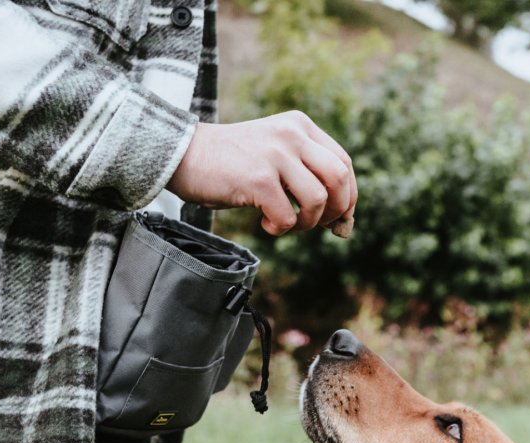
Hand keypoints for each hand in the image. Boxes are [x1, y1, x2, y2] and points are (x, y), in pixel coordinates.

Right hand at [167, 111, 356, 236]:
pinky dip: (281, 228)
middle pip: (339, 179)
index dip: (348, 197)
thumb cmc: (230, 165)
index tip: (339, 220)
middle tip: (317, 226)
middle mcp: (291, 134)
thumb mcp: (275, 159)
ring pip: (318, 200)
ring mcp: (275, 154)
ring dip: (307, 223)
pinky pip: (289, 216)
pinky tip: (265, 222)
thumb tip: (343, 223)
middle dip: (336, 212)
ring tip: (285, 223)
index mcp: (300, 126)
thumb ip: (306, 178)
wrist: (182, 155)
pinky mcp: (258, 177)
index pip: (344, 163)